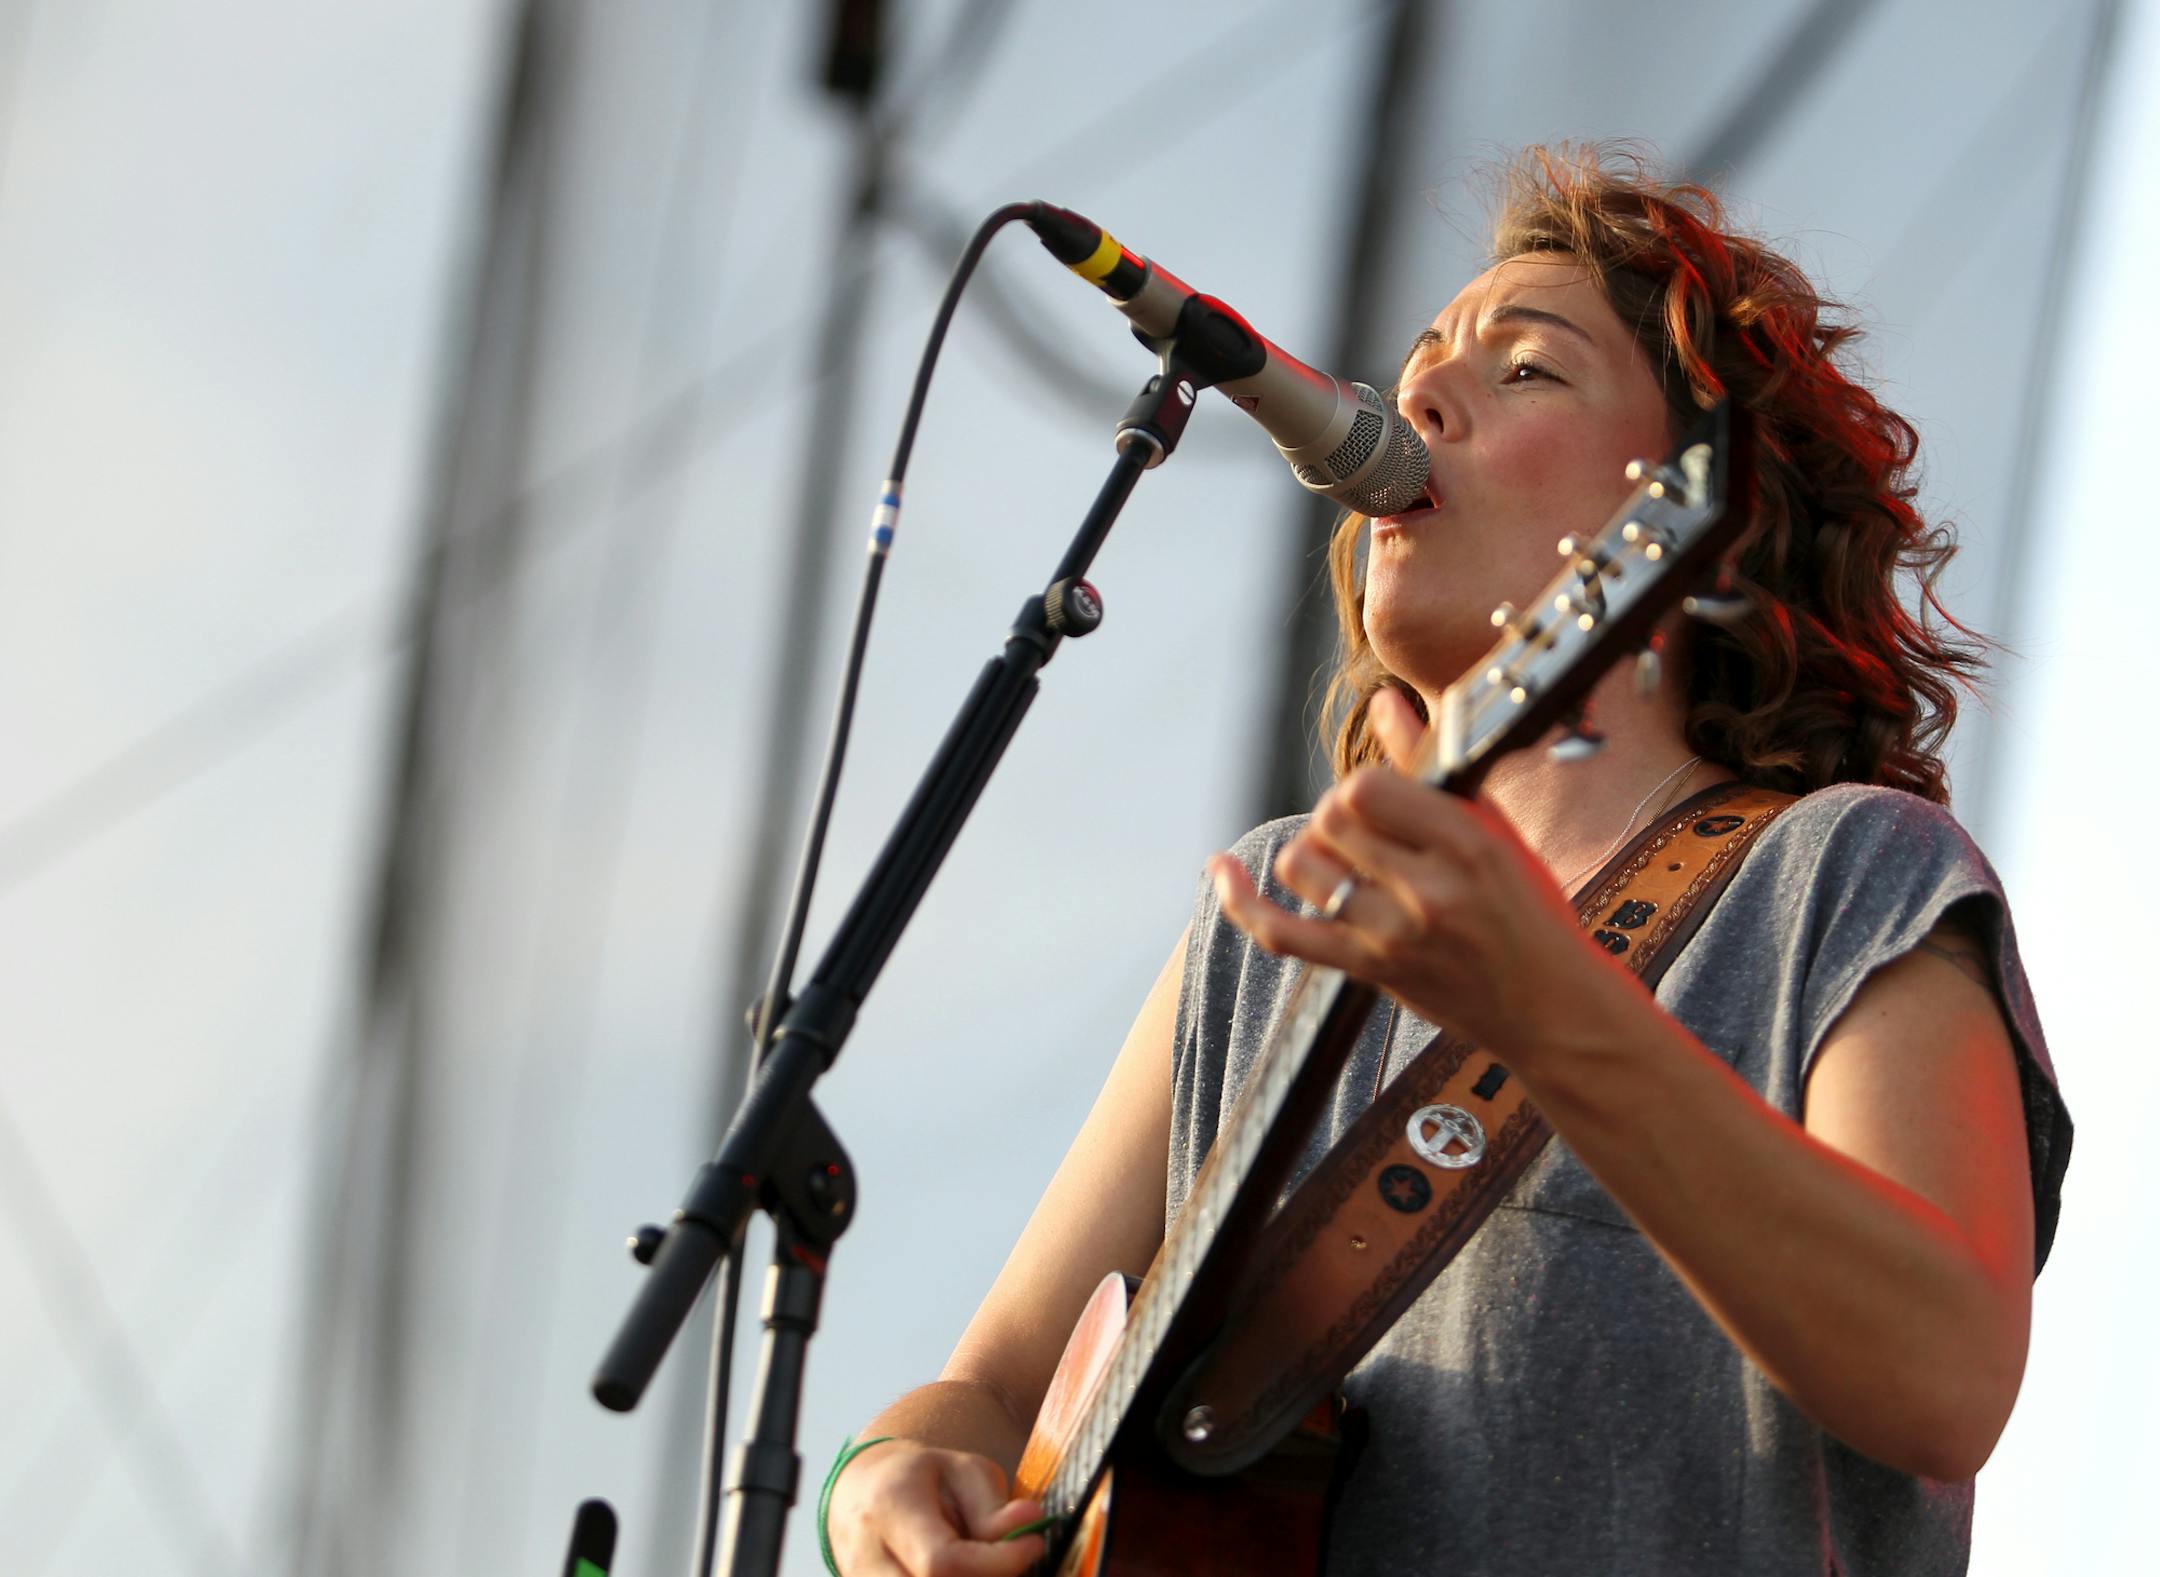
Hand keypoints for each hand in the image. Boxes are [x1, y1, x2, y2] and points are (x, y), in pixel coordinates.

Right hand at [824, 1439, 1045, 1576]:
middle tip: (1008, 1562)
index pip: (941, 1560)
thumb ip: (993, 1505)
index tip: (1035, 1544)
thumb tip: (1031, 1521)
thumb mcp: (962, 1471)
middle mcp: (866, 1554)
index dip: (996, 1562)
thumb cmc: (923, 1480)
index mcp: (889, 1507)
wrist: (866, 1493)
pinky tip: (965, 1571)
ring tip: (982, 1562)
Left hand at [1208, 689, 1619, 1061]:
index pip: (1365, 786)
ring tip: (1347, 867)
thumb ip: (1428, 764)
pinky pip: (1280, 931)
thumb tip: (1384, 700)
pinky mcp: (1368, 971)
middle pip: (1330, 820)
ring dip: (1312, 855)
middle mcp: (1428, 889)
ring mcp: (1393, 935)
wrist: (1549, 1007)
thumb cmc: (1527, 909)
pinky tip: (1221, 869)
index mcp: (1466, 843)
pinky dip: (1239, 900)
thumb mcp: (1492, 830)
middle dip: (1338, 819)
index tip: (1380, 806)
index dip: (1359, 788)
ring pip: (1302, 866)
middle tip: (1370, 841)